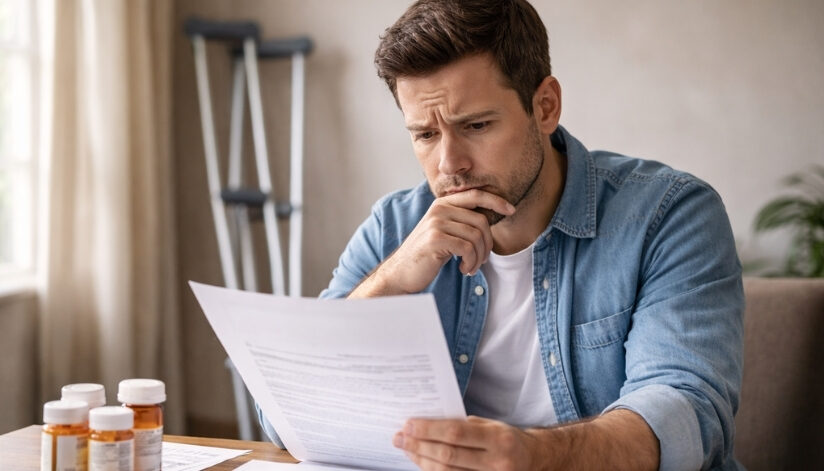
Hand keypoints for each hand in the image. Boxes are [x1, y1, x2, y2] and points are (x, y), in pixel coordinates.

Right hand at [351, 189, 515, 296]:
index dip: (496, 201)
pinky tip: (463, 269)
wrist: (401, 272)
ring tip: (471, 267)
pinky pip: (468, 248)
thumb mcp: (443, 231)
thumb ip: (460, 221)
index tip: (511, 210)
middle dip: (487, 244)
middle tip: (481, 260)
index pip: (475, 194)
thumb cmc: (427, 254)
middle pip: (481, 220)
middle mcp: (439, 209)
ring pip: (476, 236)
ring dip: (479, 257)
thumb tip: (489, 217)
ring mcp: (436, 222)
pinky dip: (471, 263)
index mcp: (442, 204)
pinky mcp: (436, 239)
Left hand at [393, 416, 542, 470]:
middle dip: (419, 446)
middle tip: (399, 437)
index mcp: (498, 438)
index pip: (456, 434)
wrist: (533, 460)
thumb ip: (463, 426)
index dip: (429, 430)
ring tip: (407, 448)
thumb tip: (427, 425)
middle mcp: (496, 461)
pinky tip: (422, 461)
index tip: (408, 424)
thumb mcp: (491, 425)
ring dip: (422, 460)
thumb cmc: (506, 438)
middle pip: (448, 456)